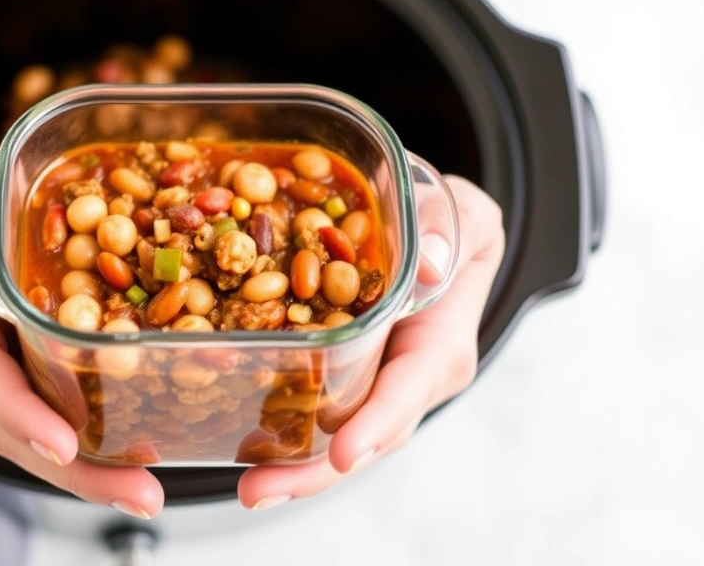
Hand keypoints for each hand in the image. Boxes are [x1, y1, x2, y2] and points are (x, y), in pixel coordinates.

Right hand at [0, 169, 164, 519]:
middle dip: (76, 472)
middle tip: (140, 496)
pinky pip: (62, 420)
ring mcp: (2, 386)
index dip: (22, 416)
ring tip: (148, 493)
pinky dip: (98, 446)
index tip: (63, 444)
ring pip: (41, 442)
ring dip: (94, 474)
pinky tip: (141, 458)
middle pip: (19, 435)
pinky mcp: (31, 384)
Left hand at [236, 174, 504, 510]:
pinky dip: (285, 438)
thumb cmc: (445, 223)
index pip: (409, 388)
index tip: (343, 452)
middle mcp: (410, 380)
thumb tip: (430, 266)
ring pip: (339, 438)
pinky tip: (244, 452)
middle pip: (367, 435)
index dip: (376, 422)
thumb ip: (449, 227)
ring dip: (293, 469)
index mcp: (441, 344)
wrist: (431, 234)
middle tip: (258, 492)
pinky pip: (318, 416)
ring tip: (248, 490)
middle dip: (316, 469)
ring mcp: (377, 387)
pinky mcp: (347, 383)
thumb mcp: (459, 211)